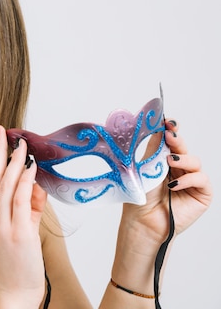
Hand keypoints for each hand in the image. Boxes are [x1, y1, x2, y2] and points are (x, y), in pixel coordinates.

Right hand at [0, 125, 47, 307]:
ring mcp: (0, 225)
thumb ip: (26, 206)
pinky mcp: (17, 232)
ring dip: (16, 162)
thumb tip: (34, 184)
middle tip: (3, 131)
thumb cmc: (13, 264)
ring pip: (7, 185)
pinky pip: (20, 199)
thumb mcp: (16, 230)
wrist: (13, 294)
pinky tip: (30, 166)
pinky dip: (25, 180)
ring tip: (22, 145)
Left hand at [122, 118, 212, 243]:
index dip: (170, 131)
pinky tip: (175, 184)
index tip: (167, 121)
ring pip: (194, 161)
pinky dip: (189, 179)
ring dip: (183, 159)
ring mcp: (191, 181)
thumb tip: (158, 128)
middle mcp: (179, 169)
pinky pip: (201, 179)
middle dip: (177, 139)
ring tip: (170, 162)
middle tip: (170, 134)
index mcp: (163, 162)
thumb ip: (154, 150)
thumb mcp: (145, 168)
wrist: (143, 221)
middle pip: (183, 148)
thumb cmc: (141, 198)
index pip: (170, 143)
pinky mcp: (201, 194)